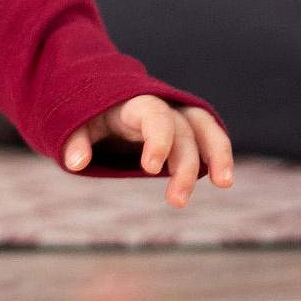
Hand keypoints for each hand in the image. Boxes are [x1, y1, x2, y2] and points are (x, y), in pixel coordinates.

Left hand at [64, 96, 233, 207]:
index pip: (154, 116)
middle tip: (177, 201)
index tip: (151, 168)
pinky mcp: (185, 130)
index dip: (158, 139)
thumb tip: (76, 162)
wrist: (103, 100)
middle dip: (184, 165)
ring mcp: (176, 116)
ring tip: (225, 183)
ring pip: (205, 127)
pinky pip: (207, 136)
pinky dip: (216, 154)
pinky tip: (221, 178)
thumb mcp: (75, 122)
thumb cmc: (89, 114)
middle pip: (182, 129)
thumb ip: (75, 140)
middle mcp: (160, 106)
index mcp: (132, 103)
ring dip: (217, 153)